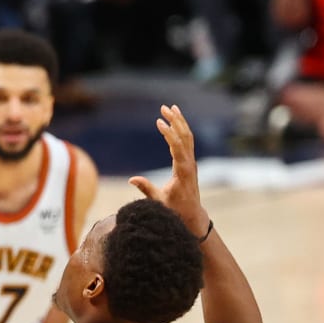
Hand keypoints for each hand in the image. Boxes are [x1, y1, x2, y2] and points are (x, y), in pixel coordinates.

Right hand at [128, 104, 208, 236]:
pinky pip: (187, 142)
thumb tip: (131, 179)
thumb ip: (146, 189)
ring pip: (188, 137)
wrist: (191, 214)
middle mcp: (190, 163)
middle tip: (164, 108)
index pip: (177, 147)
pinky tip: (175, 122)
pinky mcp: (189, 162)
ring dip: (179, 122)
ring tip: (171, 108)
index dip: (168, 133)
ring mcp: (191, 162)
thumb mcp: (159, 201)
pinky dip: (181, 130)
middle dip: (175, 121)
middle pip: (185, 137)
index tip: (159, 121)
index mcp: (183, 171)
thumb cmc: (174, 209)